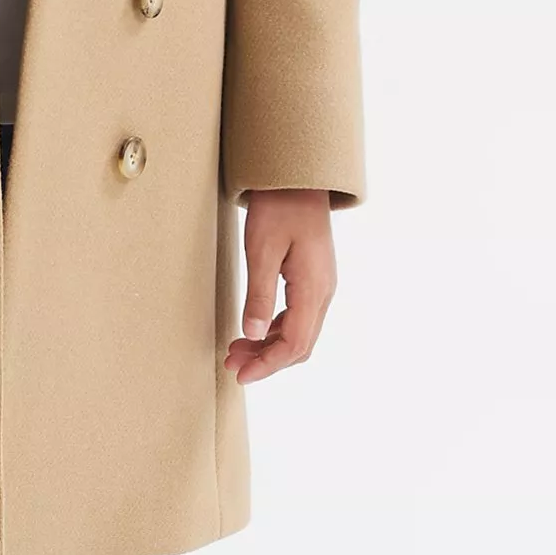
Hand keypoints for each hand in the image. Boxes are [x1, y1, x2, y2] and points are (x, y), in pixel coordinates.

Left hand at [225, 188, 335, 383]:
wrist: (297, 179)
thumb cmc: (279, 208)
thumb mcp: (262, 250)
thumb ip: (258, 295)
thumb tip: (251, 334)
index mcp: (313, 288)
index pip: (294, 344)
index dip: (267, 365)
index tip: (241, 374)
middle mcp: (323, 292)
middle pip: (299, 345)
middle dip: (266, 360)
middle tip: (232, 363)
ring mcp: (320, 286)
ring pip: (299, 333)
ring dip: (269, 346)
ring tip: (236, 349)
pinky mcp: (313, 280)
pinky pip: (298, 317)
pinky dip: (275, 330)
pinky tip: (253, 330)